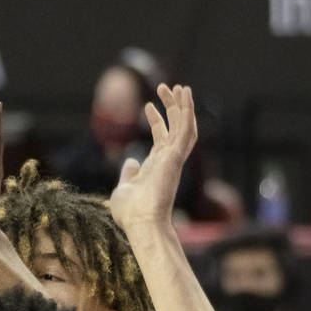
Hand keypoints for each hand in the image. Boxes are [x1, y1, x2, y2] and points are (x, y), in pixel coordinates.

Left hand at [109, 84, 197, 234]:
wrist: (140, 223)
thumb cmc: (131, 212)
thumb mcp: (124, 188)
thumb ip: (129, 174)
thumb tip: (130, 161)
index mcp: (157, 167)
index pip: (161, 139)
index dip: (156, 121)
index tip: (147, 106)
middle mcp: (168, 161)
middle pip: (175, 128)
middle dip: (171, 107)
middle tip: (165, 87)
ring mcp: (174, 159)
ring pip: (184, 126)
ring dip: (182, 106)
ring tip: (178, 86)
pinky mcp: (176, 157)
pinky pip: (185, 130)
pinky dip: (186, 112)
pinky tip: (184, 95)